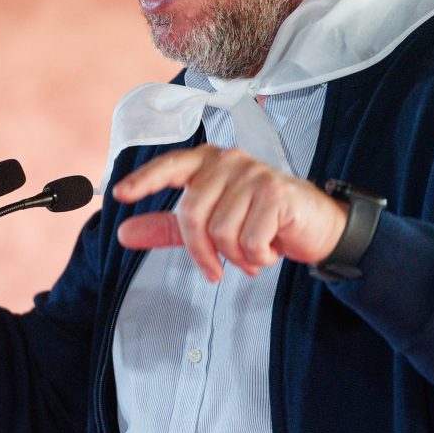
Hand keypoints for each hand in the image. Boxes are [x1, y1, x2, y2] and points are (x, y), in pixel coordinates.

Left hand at [112, 145, 349, 281]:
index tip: (119, 194)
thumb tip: (123, 234)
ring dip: (236, 256)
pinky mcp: (276, 193)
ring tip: (252, 253)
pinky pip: (249, 240)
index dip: (144, 180)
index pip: (169, 166)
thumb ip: (166, 227)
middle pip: (192, 213)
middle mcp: (228, 161)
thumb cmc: (259, 221)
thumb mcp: (207, 225)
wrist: (314, 227)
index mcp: (207, 162)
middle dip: (201, 252)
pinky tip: (270, 249)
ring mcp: (254, 174)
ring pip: (221, 231)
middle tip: (215, 271)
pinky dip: (257, 256)